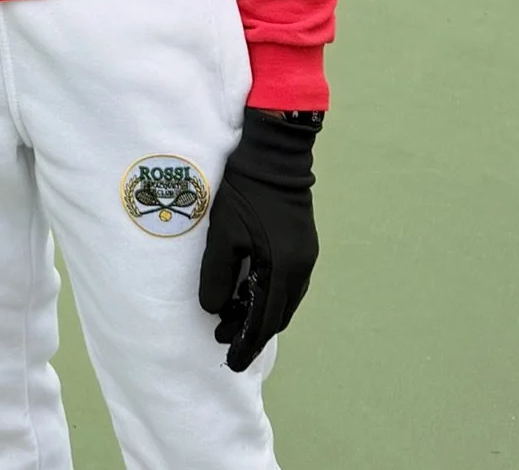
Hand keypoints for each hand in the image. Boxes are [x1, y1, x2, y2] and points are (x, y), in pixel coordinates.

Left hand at [198, 110, 319, 372]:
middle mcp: (300, 269)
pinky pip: (287, 283)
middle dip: (251, 331)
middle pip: (277, 315)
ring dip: (259, 313)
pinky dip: (268, 295)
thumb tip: (213, 309)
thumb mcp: (223, 234)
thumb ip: (217, 275)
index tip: (233, 362)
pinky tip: (250, 292)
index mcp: (283, 270)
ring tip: (231, 319)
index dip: (247, 344)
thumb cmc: (244, 192)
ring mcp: (306, 256)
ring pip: (283, 301)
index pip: (265, 322)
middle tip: (225, 342)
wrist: (274, 156)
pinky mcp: (303, 244)